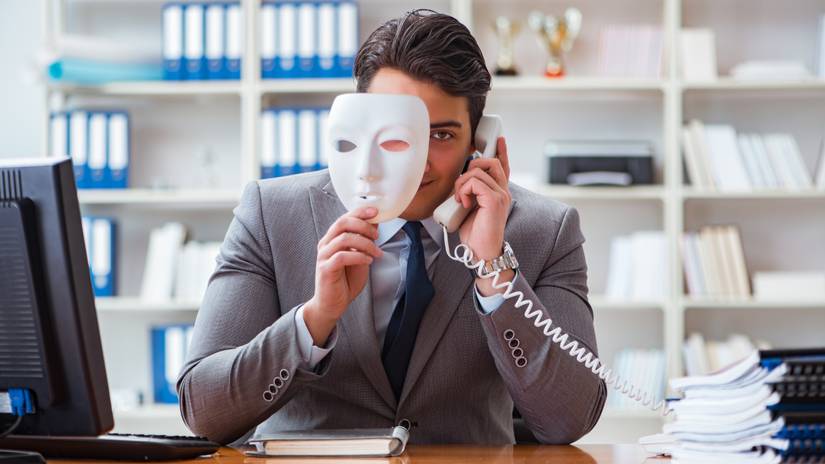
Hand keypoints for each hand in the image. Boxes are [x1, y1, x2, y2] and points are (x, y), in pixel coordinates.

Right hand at [303, 206, 382, 344]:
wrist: (332, 304)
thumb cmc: (345, 281)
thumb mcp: (359, 257)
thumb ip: (364, 242)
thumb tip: (375, 223)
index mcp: (332, 239)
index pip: (344, 218)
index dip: (360, 212)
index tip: (376, 211)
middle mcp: (326, 244)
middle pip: (343, 223)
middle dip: (363, 226)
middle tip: (377, 236)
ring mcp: (324, 256)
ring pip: (344, 239)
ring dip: (365, 244)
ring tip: (377, 253)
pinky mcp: (325, 269)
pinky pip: (343, 256)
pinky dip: (359, 256)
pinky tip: (368, 261)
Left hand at [454, 137, 514, 295]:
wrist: (481, 252)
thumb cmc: (474, 234)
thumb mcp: (470, 207)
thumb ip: (470, 192)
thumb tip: (460, 181)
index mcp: (499, 193)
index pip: (503, 167)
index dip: (501, 151)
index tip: (499, 139)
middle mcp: (503, 192)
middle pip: (490, 162)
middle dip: (471, 166)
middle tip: (461, 187)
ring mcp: (501, 195)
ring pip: (478, 170)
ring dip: (462, 183)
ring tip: (460, 199)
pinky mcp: (495, 200)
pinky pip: (474, 181)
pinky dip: (464, 190)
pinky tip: (463, 203)